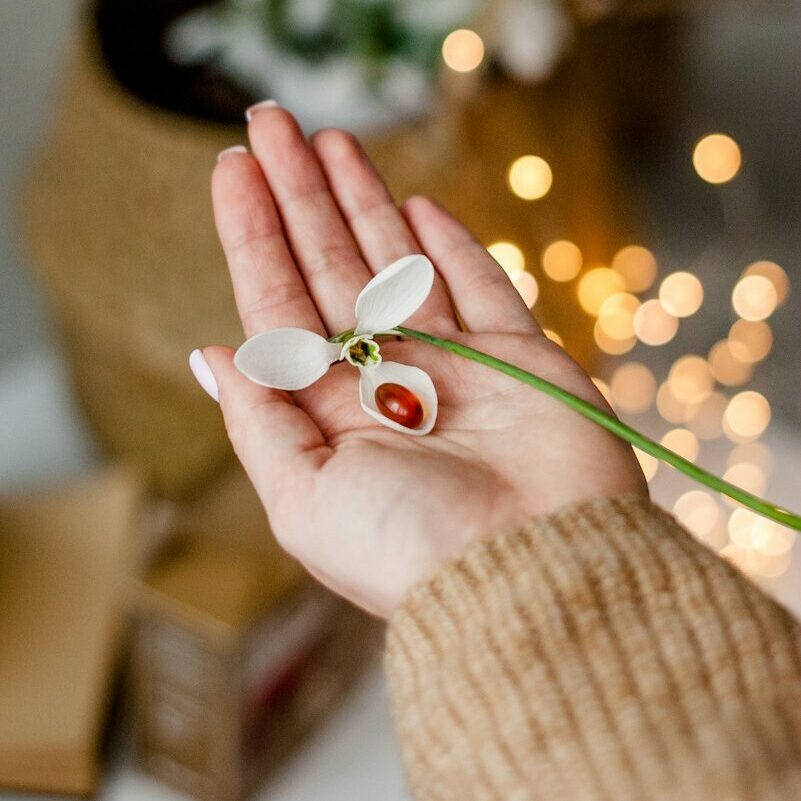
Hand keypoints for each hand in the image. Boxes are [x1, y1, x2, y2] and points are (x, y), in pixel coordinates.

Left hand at [202, 106, 646, 616]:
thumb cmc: (411, 550)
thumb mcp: (304, 497)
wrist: (532, 575)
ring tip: (329, 139)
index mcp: (330, 415)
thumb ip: (260, 421)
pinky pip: (480, 287)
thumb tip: (211, 353)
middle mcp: (386, 385)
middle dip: (298, 197)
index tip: (234, 171)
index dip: (254, 237)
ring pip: (398, 265)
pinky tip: (415, 206)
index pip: (280, 308)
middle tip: (269, 122)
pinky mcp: (518, 361)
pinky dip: (450, 247)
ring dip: (363, 202)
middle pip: (331, 270)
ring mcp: (454, 367)